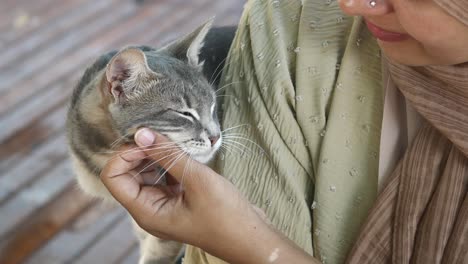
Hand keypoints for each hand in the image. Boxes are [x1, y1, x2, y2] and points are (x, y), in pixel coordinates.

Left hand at [100, 128, 317, 263]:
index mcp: (147, 212)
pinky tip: (183, 151)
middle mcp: (150, 209)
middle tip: (160, 135)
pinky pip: (164, 177)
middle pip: (127, 174)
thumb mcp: (197, 181)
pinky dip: (169, 162)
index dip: (125, 155)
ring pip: (147, 173)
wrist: (251, 238)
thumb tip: (142, 133)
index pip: (114, 178)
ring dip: (155, 155)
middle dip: (139, 151)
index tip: (147, 140)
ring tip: (173, 140)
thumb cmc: (226, 216)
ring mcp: (165, 205)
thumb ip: (168, 156)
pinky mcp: (179, 199)